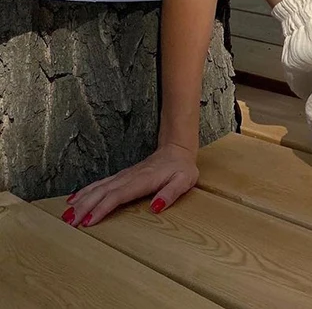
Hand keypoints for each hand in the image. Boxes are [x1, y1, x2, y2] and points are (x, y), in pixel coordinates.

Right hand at [61, 142, 198, 227]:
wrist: (177, 149)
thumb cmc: (181, 168)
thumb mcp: (184, 180)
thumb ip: (171, 193)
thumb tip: (156, 207)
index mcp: (143, 180)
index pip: (119, 195)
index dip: (103, 207)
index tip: (89, 221)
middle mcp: (129, 177)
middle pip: (103, 192)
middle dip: (85, 207)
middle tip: (69, 223)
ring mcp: (124, 176)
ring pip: (98, 188)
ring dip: (82, 200)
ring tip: (66, 214)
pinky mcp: (122, 176)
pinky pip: (101, 184)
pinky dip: (86, 191)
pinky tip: (74, 199)